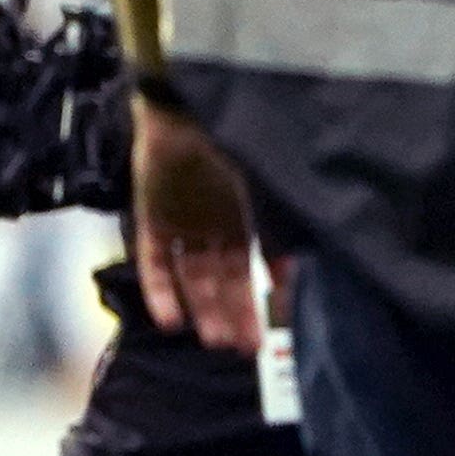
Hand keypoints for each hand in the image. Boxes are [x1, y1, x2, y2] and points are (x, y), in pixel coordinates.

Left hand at [131, 102, 260, 352]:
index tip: (278, 326)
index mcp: (250, 215)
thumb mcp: (267, 187)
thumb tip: (303, 268)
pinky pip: (155, 263)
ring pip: (194, 278)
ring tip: (214, 342)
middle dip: (236, 313)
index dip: (267, 297)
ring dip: (204, 308)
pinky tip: (171, 320)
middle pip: (226, 279)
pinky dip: (162, 292)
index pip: (260, 267)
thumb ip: (280, 228)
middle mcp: (217, 224)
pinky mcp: (150, 218)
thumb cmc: (238, 140)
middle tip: (245, 348)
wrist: (188, 107)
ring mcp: (183, 223)